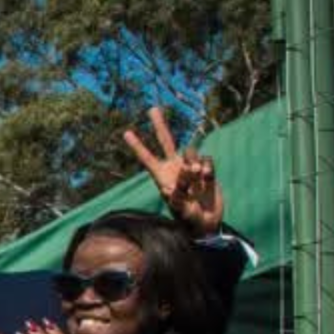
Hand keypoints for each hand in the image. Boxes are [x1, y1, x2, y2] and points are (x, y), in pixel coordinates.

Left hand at [125, 106, 223, 237]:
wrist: (207, 224)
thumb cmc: (189, 221)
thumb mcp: (180, 211)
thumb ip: (176, 198)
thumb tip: (171, 185)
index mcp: (162, 177)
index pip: (147, 158)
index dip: (137, 146)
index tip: (126, 133)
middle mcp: (174, 169)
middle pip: (166, 142)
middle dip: (159, 126)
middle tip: (152, 109)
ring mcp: (191, 168)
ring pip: (190, 152)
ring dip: (193, 163)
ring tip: (196, 180)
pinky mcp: (207, 170)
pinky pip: (206, 160)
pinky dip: (207, 168)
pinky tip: (206, 179)